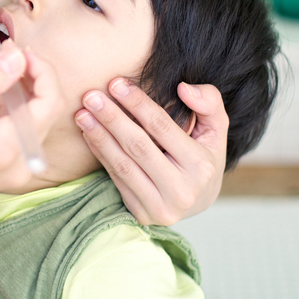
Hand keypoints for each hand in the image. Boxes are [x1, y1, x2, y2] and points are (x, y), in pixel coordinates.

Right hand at [0, 41, 62, 231]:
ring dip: (13, 89)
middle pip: (44, 108)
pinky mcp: (9, 169)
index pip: (48, 101)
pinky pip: (20, 129)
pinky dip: (6, 106)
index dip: (40, 70)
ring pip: (32, 116)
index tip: (16, 50)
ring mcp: (17, 168)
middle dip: (24, 75)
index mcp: (6, 148)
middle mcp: (20, 162)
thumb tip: (16, 57)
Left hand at [74, 78, 227, 225]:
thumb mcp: (215, 129)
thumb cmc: (203, 157)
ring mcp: (161, 206)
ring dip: (99, 137)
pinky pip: (116, 179)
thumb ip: (209, 103)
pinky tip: (88, 135)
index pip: (163, 128)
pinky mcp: (142, 214)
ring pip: (123, 165)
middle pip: (138, 146)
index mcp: (202, 166)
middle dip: (112, 119)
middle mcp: (182, 190)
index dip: (137, 104)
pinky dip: (100, 155)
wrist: (199, 201)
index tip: (115, 83)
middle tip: (90, 97)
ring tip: (82, 114)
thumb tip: (183, 88)